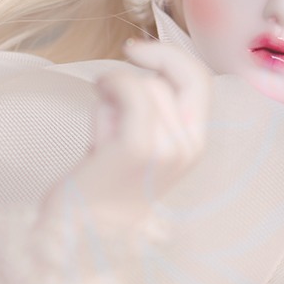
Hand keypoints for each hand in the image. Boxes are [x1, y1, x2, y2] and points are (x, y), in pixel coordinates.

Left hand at [43, 40, 211, 223]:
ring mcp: (166, 147)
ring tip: (102, 134)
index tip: (136, 49)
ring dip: (114, 97)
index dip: (169, 54)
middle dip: (130, 87)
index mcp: (195, 143)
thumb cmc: (105, 184)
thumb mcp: (143, 139)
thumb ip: (154, 106)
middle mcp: (188, 146)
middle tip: (108, 122)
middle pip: (162, 81)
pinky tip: (98, 92)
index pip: (198, 78)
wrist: (84, 234)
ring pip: (143, 85)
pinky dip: (111, 84)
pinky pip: (130, 89)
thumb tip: (141, 57)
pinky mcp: (138, 147)